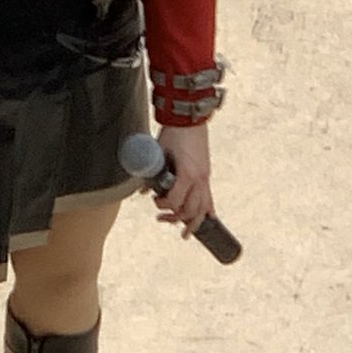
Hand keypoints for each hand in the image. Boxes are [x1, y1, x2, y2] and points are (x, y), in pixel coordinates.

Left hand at [150, 123, 213, 239]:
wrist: (189, 118)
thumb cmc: (173, 133)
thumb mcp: (159, 151)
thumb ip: (151, 171)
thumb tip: (142, 188)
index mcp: (187, 174)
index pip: (175, 201)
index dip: (163, 205)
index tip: (154, 201)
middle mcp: (199, 179)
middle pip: (190, 210)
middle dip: (175, 218)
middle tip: (162, 219)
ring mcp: (205, 177)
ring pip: (203, 208)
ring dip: (194, 222)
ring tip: (186, 233)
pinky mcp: (207, 173)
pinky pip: (209, 197)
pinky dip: (208, 209)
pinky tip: (207, 218)